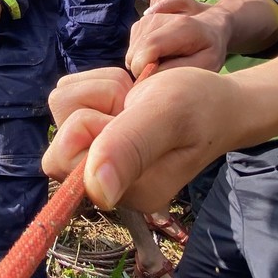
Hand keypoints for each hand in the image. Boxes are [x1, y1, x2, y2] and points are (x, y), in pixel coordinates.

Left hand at [43, 66, 237, 210]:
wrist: (219, 101)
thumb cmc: (200, 106)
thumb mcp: (168, 117)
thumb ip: (131, 147)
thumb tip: (98, 192)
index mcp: (125, 191)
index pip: (62, 161)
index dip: (89, 125)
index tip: (127, 114)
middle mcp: (108, 182)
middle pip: (59, 134)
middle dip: (94, 103)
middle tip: (133, 104)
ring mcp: (102, 159)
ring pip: (63, 109)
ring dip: (100, 91)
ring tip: (136, 99)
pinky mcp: (99, 136)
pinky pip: (72, 98)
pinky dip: (99, 85)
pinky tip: (130, 97)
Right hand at [126, 0, 231, 73]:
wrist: (209, 28)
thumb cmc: (210, 49)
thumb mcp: (207, 64)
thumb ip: (180, 68)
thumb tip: (150, 73)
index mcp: (181, 27)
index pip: (149, 46)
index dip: (144, 68)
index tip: (153, 81)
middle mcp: (160, 17)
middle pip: (136, 51)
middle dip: (143, 70)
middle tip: (164, 74)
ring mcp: (148, 18)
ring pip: (131, 52)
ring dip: (143, 64)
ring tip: (165, 64)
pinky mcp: (141, 23)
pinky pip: (132, 49)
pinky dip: (142, 57)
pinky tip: (159, 57)